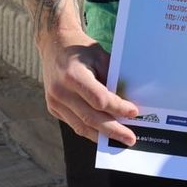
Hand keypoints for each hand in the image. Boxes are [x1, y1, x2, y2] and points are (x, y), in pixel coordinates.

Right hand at [38, 27, 139, 146]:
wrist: (54, 44)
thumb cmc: (82, 49)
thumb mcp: (100, 56)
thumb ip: (112, 78)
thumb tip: (128, 100)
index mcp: (73, 75)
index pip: (99, 99)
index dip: (118, 108)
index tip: (134, 112)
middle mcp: (60, 91)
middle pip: (90, 117)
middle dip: (113, 130)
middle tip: (130, 139)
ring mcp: (54, 101)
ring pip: (81, 125)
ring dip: (102, 136)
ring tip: (120, 141)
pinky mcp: (53, 107)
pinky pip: (74, 123)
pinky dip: (90, 130)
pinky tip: (104, 134)